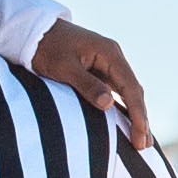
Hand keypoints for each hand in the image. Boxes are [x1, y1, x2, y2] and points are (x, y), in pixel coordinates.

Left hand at [28, 16, 146, 131]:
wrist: (33, 32)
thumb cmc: (47, 48)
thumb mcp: (64, 67)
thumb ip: (87, 85)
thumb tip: (109, 105)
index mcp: (109, 53)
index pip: (131, 87)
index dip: (138, 113)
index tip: (140, 135)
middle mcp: (113, 58)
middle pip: (134, 91)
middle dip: (141, 118)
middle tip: (143, 145)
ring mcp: (107, 65)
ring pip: (127, 93)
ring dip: (135, 115)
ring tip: (140, 140)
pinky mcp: (98, 71)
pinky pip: (116, 92)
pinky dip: (123, 108)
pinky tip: (126, 124)